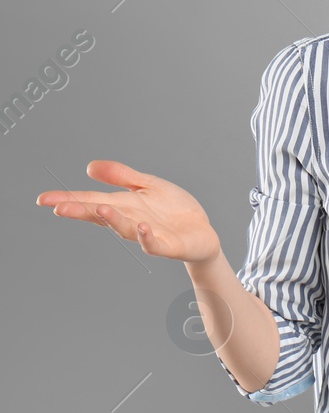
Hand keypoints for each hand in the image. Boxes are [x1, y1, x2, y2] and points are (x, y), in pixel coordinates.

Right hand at [37, 160, 221, 263]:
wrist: (202, 233)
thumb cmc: (172, 210)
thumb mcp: (148, 186)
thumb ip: (122, 176)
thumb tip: (89, 166)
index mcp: (124, 205)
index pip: (92, 200)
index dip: (68, 200)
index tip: (43, 199)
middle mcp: (131, 221)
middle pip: (102, 215)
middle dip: (81, 211)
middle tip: (58, 207)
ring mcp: (148, 235)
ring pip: (126, 229)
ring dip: (113, 220)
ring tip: (100, 208)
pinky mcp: (169, 246)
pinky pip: (155, 243)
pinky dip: (147, 237)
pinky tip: (142, 228)